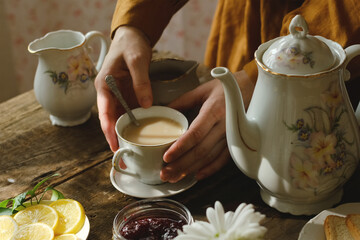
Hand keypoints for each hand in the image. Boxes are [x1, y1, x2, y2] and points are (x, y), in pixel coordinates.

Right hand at [94, 26, 152, 151]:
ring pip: (118, 118)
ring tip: (129, 151)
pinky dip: (133, 124)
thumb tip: (146, 105)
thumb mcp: (137, 60)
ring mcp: (117, 96)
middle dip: (114, 137)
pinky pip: (128, 112)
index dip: (108, 129)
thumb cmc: (131, 46)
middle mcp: (108, 93)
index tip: (113, 143)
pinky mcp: (126, 96)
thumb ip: (141, 82)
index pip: (104, 111)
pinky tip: (139, 135)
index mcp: (104, 84)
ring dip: (123, 133)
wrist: (132, 38)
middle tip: (121, 155)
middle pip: (109, 119)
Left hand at [160, 70, 254, 182]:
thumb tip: (163, 110)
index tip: (167, 156)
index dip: (181, 147)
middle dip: (181, 164)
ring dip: (191, 169)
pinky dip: (210, 169)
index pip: (196, 133)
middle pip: (201, 150)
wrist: (250, 88)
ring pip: (210, 157)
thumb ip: (182, 102)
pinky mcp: (235, 142)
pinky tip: (197, 175)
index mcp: (214, 110)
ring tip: (174, 177)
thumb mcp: (201, 90)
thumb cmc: (224, 89)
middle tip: (165, 173)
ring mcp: (231, 136)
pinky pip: (223, 160)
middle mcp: (224, 125)